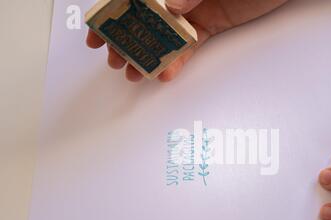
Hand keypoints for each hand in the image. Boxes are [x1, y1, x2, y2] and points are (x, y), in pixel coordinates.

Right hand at [86, 0, 287, 81]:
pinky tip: (166, 75)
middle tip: (115, 61)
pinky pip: (189, 47)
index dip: (112, 14)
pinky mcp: (208, 26)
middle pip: (144, 18)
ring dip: (148, 57)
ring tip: (136, 75)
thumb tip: (171, 6)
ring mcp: (192, 11)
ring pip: (164, 36)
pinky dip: (178, 62)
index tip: (96, 33)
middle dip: (126, 41)